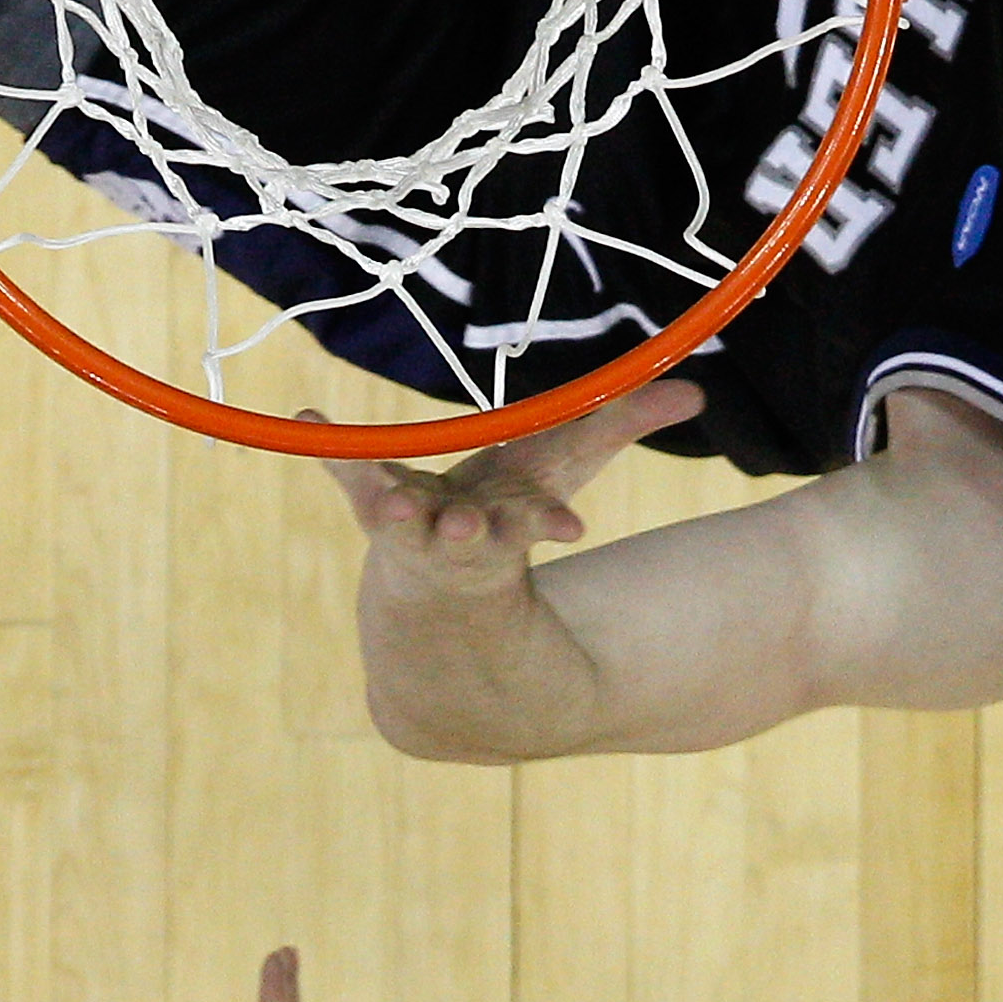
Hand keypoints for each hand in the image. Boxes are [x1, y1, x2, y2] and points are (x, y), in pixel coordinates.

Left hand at [311, 379, 699, 596]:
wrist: (435, 611)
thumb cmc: (505, 520)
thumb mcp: (559, 473)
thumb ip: (615, 428)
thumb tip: (695, 390)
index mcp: (512, 529)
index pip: (533, 524)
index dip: (545, 521)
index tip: (565, 528)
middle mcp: (460, 535)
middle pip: (466, 536)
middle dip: (468, 532)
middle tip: (461, 528)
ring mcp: (410, 528)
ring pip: (401, 520)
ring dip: (396, 508)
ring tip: (392, 500)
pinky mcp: (371, 507)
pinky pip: (347, 473)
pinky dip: (327, 445)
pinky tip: (307, 414)